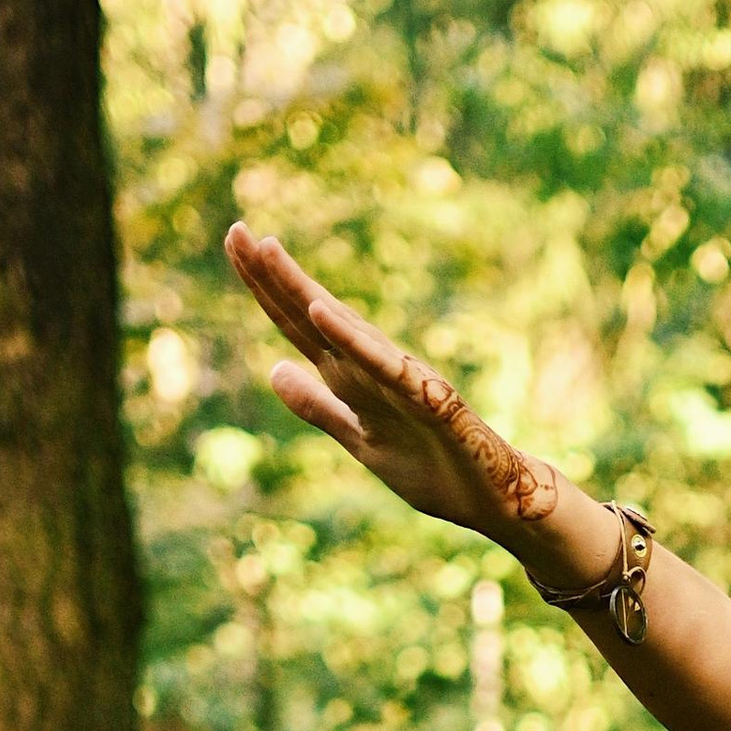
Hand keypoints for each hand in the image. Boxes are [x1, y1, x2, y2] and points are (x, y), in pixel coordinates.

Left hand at [223, 223, 599, 561]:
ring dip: (306, 291)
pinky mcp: (432, 399)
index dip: (265, 288)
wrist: (495, 500)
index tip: (235, 242)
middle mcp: (373, 368)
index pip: (298, 326)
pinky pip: (386, 366)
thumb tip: (273, 370)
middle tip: (235, 230)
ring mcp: (402, 380)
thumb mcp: (361, 442)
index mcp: (353, 379)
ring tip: (270, 252)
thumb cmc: (435, 470)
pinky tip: (323, 312)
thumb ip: (320, 409)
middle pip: (313, 316)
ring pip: (345, 330)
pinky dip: (354, 340)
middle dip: (274, 275)